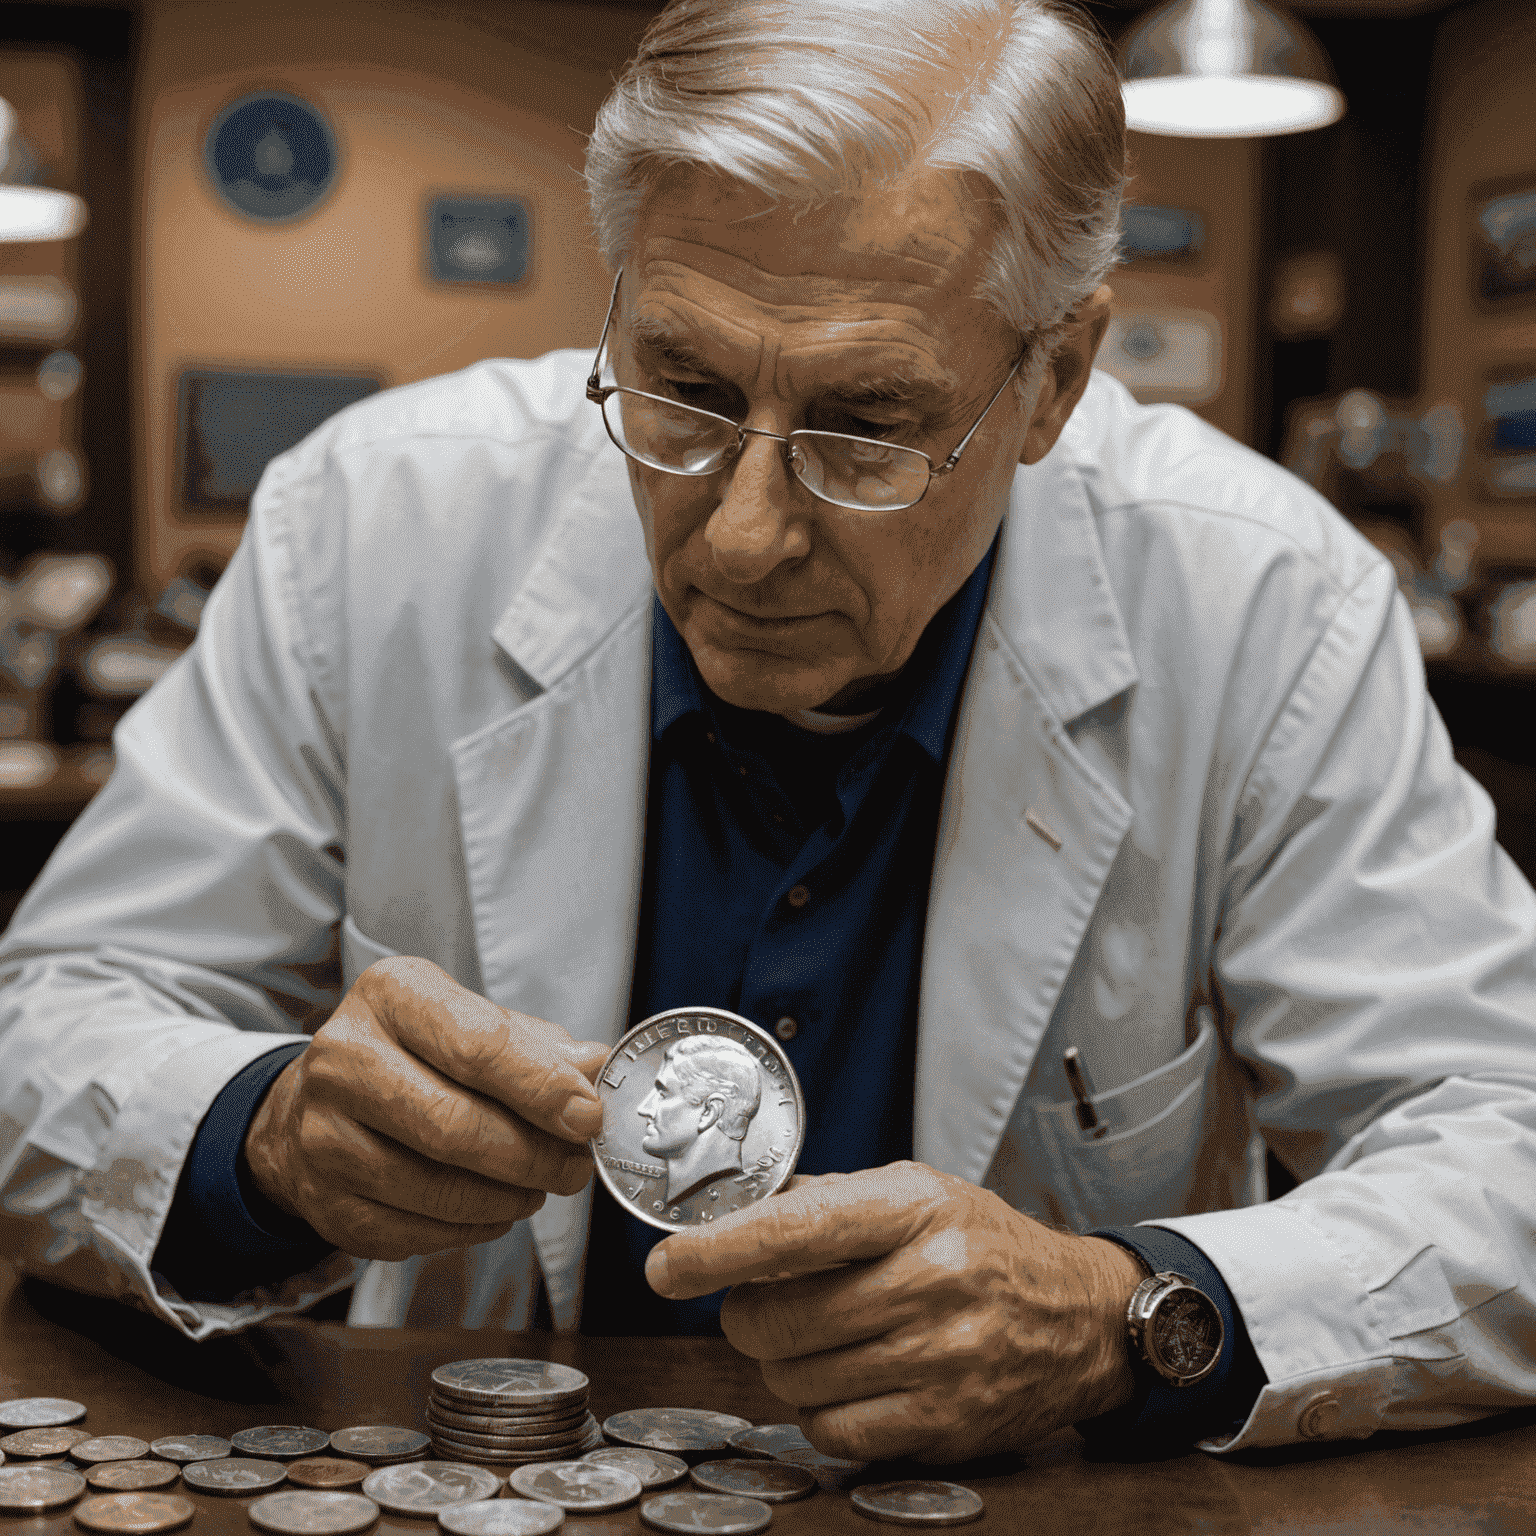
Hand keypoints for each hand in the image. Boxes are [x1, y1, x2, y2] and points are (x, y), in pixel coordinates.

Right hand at [245, 956, 609, 1259]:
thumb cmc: (408, 1052)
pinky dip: (469, 1228)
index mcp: (391, 996)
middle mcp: (344, 1059)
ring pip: (435, 1188)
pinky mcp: (321, 1199)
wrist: (318, 1098)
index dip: (542, 1088)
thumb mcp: (466, 1019)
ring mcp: (322, 1134)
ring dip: (507, 1198)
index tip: (588, 1116)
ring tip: (539, 1186)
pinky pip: (412, 1231)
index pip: (477, 1045)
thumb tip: (594, 1065)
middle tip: (575, 1166)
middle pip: (455, 1125)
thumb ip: (533, 1043)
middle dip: (533, 1155)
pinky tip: (492, 1208)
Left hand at [645, 1162, 1144, 1462]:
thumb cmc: (985, 1246)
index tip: (665, 1266)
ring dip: (784, 1363)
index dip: (719, 1249)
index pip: (796, 1228)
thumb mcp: (917, 1194)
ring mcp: (941, 1358)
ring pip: (796, 1378)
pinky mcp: (945, 1425)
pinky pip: (833, 1431)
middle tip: (768, 1304)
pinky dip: (820, 1409)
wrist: (1081, 1317)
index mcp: (914, 1208)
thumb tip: (729, 1210)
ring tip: (822, 1338)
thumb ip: (826, 1200)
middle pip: (779, 1317)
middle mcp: (932, 1279)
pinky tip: (848, 1379)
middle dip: (750, 1315)